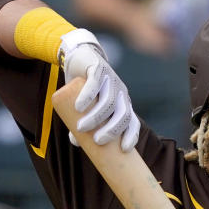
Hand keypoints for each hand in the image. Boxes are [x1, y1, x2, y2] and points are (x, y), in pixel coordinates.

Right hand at [58, 29, 139, 150]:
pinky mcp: (98, 69)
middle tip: (98, 141)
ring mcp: (111, 81)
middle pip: (123, 115)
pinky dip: (87, 96)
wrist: (79, 58)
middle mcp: (120, 93)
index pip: (133, 122)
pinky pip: (94, 84)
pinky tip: (79, 107)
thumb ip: (81, 125)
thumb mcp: (86, 109)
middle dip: (112, 130)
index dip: (131, 136)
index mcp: (122, 105)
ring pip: (108, 102)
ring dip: (96, 117)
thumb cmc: (84, 89)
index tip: (124, 150)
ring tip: (81, 128)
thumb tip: (76, 143)